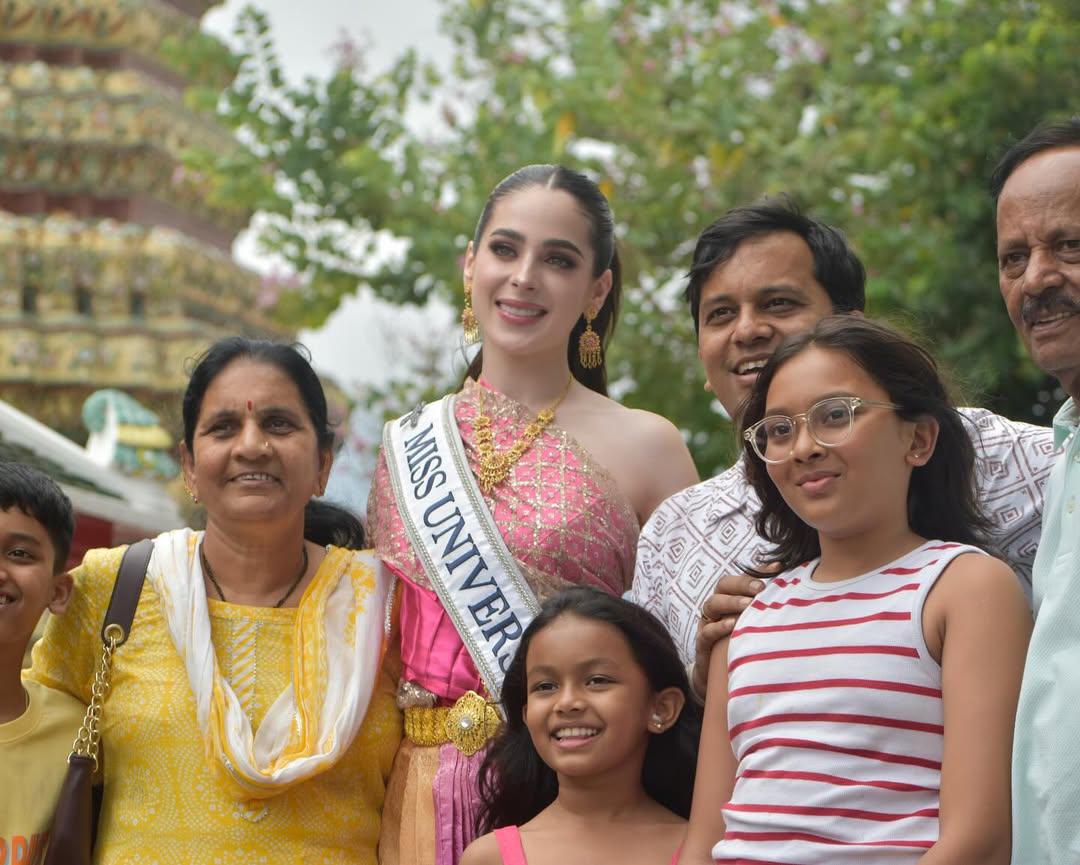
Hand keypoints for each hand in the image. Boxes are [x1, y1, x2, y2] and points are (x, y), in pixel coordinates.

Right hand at [691, 569, 774, 697]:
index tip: (776, 569)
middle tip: (760, 588)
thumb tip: (795, 588)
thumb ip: (767, 608)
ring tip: (748, 605)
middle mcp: (716, 608)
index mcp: (728, 599)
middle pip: (723, 586)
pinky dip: (718, 627)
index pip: (738, 579)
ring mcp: (706, 625)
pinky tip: (732, 626)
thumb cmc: (740, 645)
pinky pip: (706, 632)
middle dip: (742, 585)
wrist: (719, 680)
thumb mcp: (752, 625)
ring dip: (731, 603)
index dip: (754, 572)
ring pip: (712, 605)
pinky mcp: (702, 645)